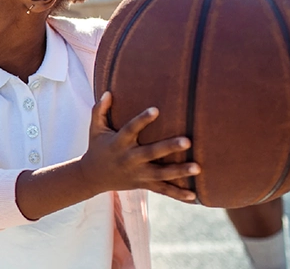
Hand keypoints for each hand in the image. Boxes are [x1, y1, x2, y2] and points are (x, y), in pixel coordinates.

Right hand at [78, 92, 199, 202]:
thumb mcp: (95, 129)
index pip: (131, 129)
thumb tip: (108, 92)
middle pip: (151, 153)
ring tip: (198, 168)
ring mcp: (138, 174)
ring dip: (179, 171)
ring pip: (161, 174)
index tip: (156, 109)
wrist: (92, 177)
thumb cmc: (97, 147)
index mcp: (118, 143)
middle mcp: (129, 159)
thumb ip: (99, 110)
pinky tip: (194, 197)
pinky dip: (178, 194)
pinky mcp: (143, 184)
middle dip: (169, 147)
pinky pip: (162, 190)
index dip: (142, 119)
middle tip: (188, 141)